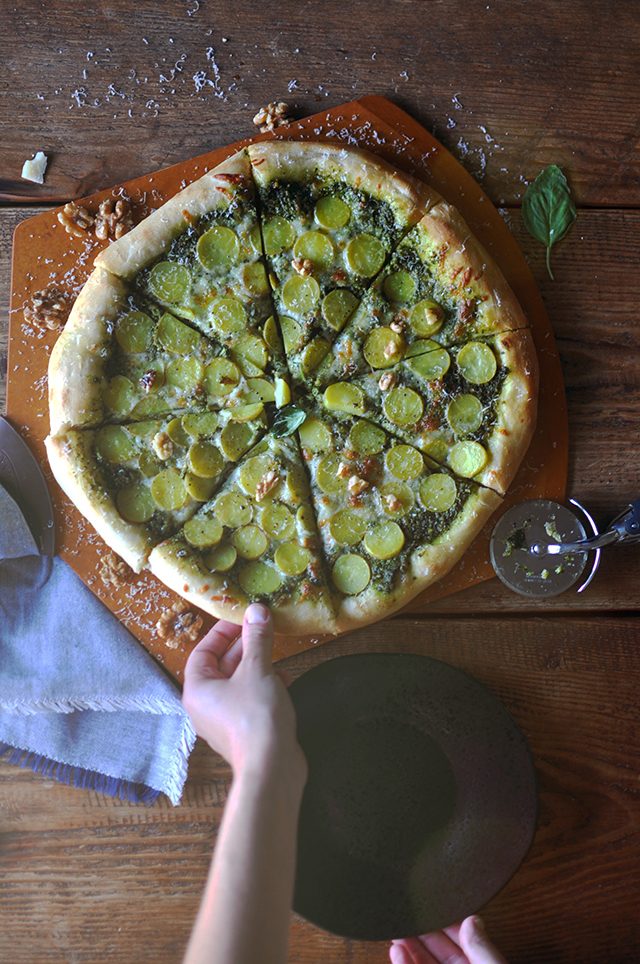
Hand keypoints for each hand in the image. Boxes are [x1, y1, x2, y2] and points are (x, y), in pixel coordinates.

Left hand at [182, 603, 306, 780]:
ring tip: (275, 653)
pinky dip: (264, 687)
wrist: (272, 768)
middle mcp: (205, 706)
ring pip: (238, 683)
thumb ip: (257, 639)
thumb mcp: (258, 669)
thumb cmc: (256, 716)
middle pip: (221, 667)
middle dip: (243, 647)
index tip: (241, 619)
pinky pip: (249, 700)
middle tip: (262, 630)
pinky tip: (283, 680)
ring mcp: (224, 722)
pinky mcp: (243, 732)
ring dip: (257, 666)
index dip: (221, 632)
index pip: (202, 651)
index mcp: (197, 690)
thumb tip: (256, 610)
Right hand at [390, 916, 506, 963]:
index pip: (462, 939)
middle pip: (439, 950)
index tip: (431, 903)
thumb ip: (483, 949)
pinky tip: (397, 951)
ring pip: (423, 962)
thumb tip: (471, 919)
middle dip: (422, 930)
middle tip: (405, 910)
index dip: (446, 920)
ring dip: (409, 947)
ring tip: (396, 928)